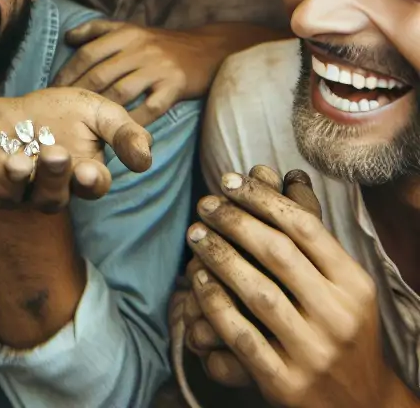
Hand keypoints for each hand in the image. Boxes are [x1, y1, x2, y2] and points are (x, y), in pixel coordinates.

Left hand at [0, 87, 151, 211]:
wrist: (20, 106)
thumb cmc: (65, 114)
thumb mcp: (100, 114)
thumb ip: (125, 133)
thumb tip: (145, 158)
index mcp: (78, 176)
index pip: (89, 187)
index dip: (90, 181)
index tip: (88, 171)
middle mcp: (43, 187)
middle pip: (50, 195)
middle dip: (53, 177)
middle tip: (56, 154)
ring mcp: (9, 181)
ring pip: (10, 194)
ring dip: (15, 180)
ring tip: (20, 162)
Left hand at [54, 20, 236, 125]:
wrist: (206, 49)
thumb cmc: (160, 43)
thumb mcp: (130, 28)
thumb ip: (97, 30)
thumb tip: (67, 37)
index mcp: (125, 34)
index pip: (88, 53)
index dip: (67, 72)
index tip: (53, 89)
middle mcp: (139, 48)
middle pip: (100, 73)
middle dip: (77, 93)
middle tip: (62, 111)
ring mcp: (158, 68)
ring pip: (121, 91)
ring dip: (100, 109)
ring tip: (84, 123)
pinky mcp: (175, 86)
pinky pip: (150, 108)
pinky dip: (132, 120)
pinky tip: (118, 131)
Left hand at [186, 169, 401, 406]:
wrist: (363, 407)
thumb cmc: (342, 329)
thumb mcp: (342, 285)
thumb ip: (312, 238)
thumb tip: (284, 175)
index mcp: (353, 285)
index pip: (304, 228)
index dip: (261, 198)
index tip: (227, 180)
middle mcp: (337, 317)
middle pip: (278, 254)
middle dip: (234, 221)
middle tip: (204, 204)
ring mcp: (312, 352)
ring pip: (258, 292)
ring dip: (219, 257)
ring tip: (195, 235)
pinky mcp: (286, 383)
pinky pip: (241, 335)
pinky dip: (215, 304)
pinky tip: (197, 279)